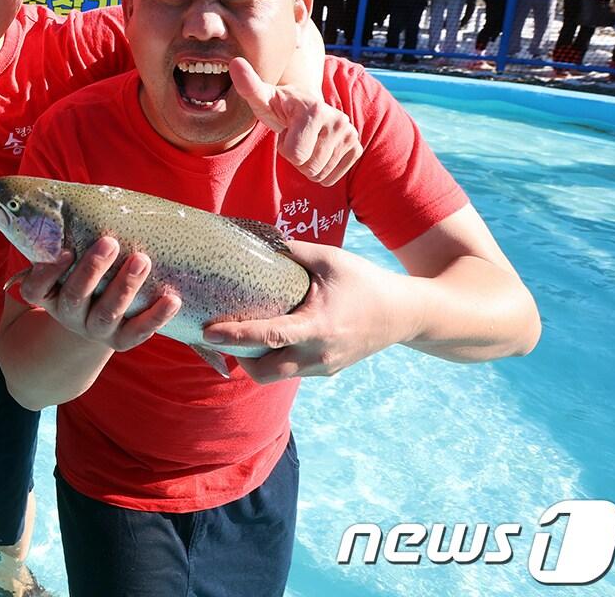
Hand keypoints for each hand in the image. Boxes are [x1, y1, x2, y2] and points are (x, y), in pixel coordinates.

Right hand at [17, 237, 180, 350]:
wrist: (95, 315)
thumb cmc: (83, 271)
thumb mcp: (70, 258)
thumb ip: (67, 236)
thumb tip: (74, 199)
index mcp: (48, 295)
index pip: (36, 288)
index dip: (47, 272)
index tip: (65, 250)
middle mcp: (68, 315)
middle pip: (75, 296)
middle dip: (93, 269)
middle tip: (109, 242)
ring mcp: (94, 330)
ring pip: (107, 314)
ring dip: (125, 286)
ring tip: (142, 260)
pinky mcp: (121, 340)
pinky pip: (138, 333)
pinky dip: (156, 317)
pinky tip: (172, 300)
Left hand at [201, 240, 412, 382]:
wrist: (406, 314)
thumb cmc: (365, 281)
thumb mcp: (330, 259)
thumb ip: (292, 250)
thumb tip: (256, 239)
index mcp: (318, 326)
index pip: (270, 337)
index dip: (236, 336)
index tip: (208, 331)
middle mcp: (319, 354)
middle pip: (264, 373)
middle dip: (238, 358)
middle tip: (222, 333)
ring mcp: (323, 367)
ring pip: (276, 375)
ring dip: (255, 361)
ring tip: (242, 334)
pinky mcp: (327, 370)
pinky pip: (291, 371)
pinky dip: (274, 359)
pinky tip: (268, 338)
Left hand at [230, 57, 361, 185]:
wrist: (304, 105)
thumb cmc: (278, 105)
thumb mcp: (262, 97)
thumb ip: (249, 85)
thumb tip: (235, 62)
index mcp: (314, 111)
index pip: (295, 155)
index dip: (283, 148)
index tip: (286, 131)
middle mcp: (338, 121)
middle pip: (309, 167)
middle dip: (296, 158)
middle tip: (296, 138)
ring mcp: (350, 134)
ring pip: (320, 175)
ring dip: (308, 164)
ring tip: (306, 142)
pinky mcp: (356, 147)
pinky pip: (333, 178)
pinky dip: (321, 170)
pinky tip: (317, 150)